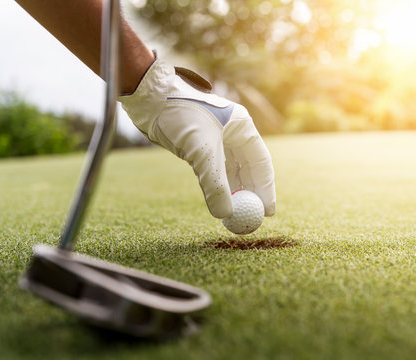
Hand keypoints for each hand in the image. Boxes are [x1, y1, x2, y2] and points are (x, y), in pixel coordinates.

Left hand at [118, 57, 275, 218]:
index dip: (266, 189)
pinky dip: (216, 186)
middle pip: (248, 169)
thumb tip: (224, 214)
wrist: (149, 99)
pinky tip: (217, 201)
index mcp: (242, 126)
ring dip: (232, 192)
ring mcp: (216, 139)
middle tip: (251, 217)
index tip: (267, 212)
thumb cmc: (180, 115)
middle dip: (250, 194)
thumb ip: (214, 183)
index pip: (261, 162)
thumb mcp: (200, 151)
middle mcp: (232, 133)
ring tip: (234, 214)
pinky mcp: (199, 145)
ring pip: (230, 171)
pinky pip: (213, 170)